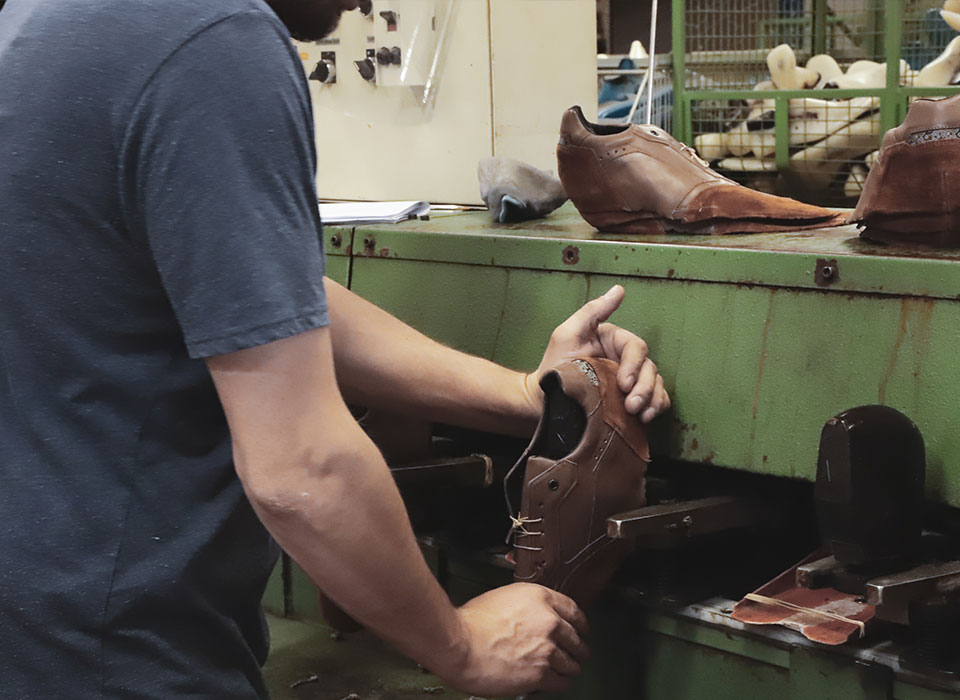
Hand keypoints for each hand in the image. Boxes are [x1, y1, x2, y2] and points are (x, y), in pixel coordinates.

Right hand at [443, 583, 589, 695]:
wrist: (459, 645)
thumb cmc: (471, 623)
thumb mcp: (503, 598)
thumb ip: (526, 606)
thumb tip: (532, 615)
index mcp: (540, 598)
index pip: (574, 611)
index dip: (580, 624)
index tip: (580, 629)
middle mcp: (549, 621)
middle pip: (577, 638)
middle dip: (576, 648)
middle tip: (574, 653)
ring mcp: (547, 648)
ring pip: (573, 663)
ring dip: (569, 667)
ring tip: (564, 670)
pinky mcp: (541, 673)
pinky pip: (563, 682)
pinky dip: (559, 683)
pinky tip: (553, 682)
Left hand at [528, 285, 670, 421]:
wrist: (544, 401)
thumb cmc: (554, 366)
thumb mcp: (568, 333)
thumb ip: (593, 311)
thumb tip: (619, 290)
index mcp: (614, 341)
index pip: (636, 348)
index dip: (634, 365)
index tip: (623, 384)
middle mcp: (625, 360)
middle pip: (650, 368)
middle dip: (645, 388)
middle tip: (631, 405)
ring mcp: (629, 381)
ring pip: (656, 385)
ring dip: (652, 400)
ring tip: (639, 414)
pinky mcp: (630, 400)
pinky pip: (655, 401)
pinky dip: (656, 407)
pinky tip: (645, 418)